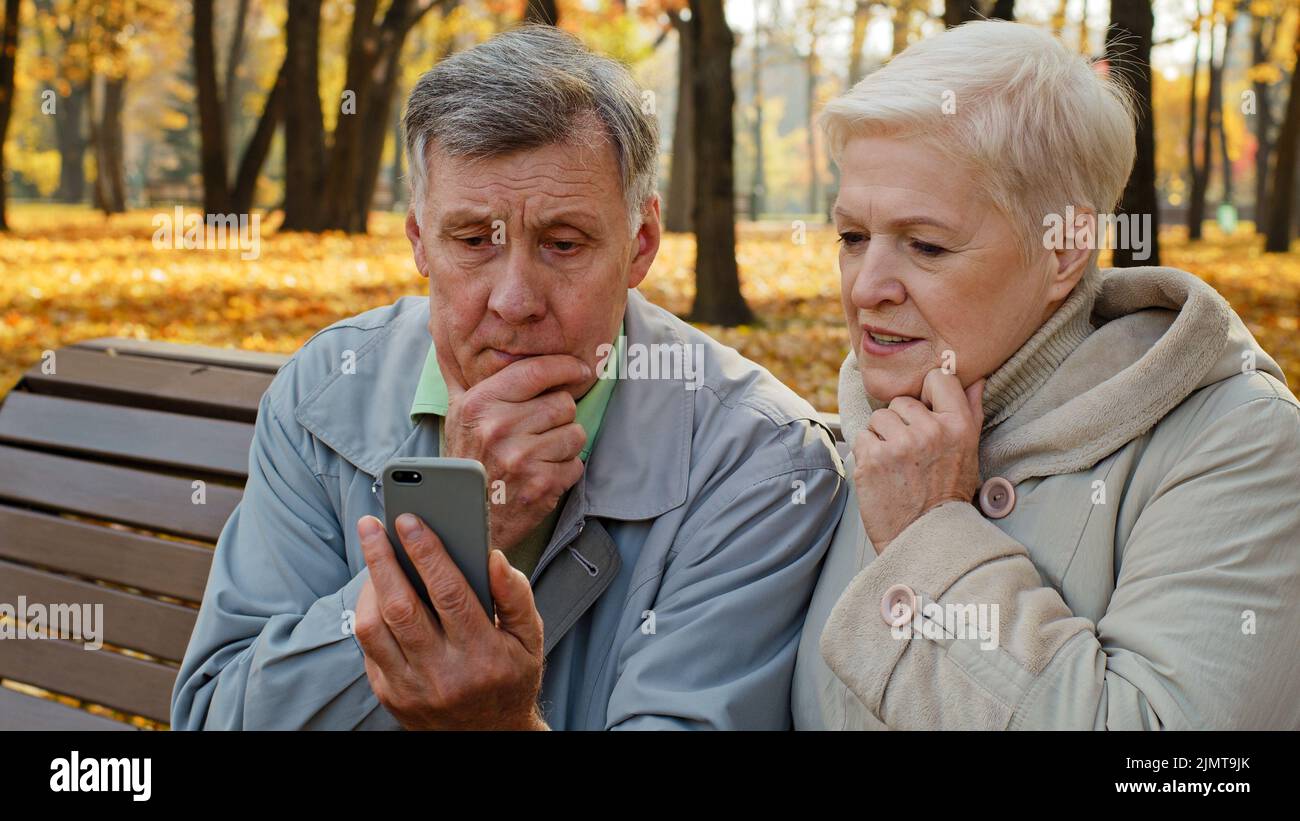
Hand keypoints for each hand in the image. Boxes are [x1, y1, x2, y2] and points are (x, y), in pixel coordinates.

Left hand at [353, 513, 547, 729]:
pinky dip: (368, 612)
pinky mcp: (389, 695)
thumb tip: (494, 558)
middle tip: (371, 524)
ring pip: (374, 628)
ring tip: (373, 554)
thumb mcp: (529, 638)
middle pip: (401, 607)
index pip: (449, 594)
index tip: (410, 520)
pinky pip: (368, 647)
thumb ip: (516, 595)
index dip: (427, 552)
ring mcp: (411, 688)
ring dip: (368, 584)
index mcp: (483, 654)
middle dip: (382, 559)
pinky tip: (377, 589)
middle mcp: (443, 674)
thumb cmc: (511, 677)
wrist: (489, 737)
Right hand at [441, 354, 590, 553]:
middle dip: (560, 415)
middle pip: (563, 402)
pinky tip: (542, 475)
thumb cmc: (467, 460)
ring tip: (541, 453)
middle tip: (542, 429)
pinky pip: (576, 464)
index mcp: (480, 404)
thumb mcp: (457, 415)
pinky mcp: (541, 484)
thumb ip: (461, 376)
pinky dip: (565, 470)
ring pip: (575, 432)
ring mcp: (521, 457)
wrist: (464, 519)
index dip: (566, 367)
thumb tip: (444, 333)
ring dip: (565, 443)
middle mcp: (499, 427)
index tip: (579, 370)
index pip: (536, 370)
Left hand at [853, 368, 984, 553]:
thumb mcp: (969, 451)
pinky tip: (882, 472)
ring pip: (878, 418)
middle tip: (910, 452)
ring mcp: (899, 444)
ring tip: (896, 463)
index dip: (927, 393)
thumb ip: (970, 411)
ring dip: (881, 437)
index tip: (925, 411)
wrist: (924, 536)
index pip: (937, 378)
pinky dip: (867, 452)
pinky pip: (862, 436)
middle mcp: (930, 431)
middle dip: (901, 422)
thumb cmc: (947, 494)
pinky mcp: (872, 458)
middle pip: (901, 401)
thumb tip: (976, 378)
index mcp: (958, 425)